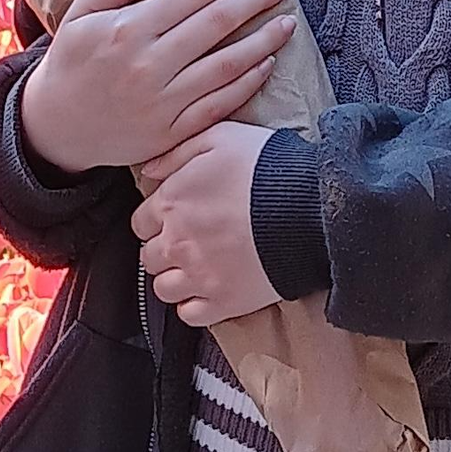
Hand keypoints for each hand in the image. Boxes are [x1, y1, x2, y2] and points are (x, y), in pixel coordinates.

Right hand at [18, 0, 295, 173]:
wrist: (55, 125)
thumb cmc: (75, 57)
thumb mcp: (85, 8)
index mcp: (127, 29)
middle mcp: (148, 65)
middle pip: (217, 24)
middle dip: (255, 0)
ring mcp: (162, 103)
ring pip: (227, 66)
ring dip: (263, 41)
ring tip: (286, 23)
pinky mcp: (172, 133)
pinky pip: (220, 104)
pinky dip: (248, 83)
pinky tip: (266, 63)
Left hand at [135, 122, 278, 325]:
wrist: (310, 207)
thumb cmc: (267, 166)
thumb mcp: (221, 137)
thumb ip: (177, 152)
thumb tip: (148, 171)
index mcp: (173, 202)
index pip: (141, 222)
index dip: (156, 219)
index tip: (174, 217)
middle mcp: (177, 243)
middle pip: (150, 257)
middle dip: (164, 248)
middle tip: (189, 241)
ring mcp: (199, 276)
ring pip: (163, 288)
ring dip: (175, 278)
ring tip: (197, 267)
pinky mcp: (223, 302)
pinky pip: (189, 315)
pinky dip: (194, 305)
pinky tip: (209, 289)